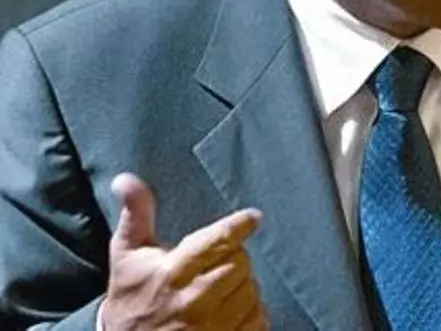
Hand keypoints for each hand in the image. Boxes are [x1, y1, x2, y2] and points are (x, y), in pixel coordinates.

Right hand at [100, 173, 268, 329]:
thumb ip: (136, 214)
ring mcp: (213, 325)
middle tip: (217, 261)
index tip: (252, 218)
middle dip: (234, 257)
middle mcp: (195, 299)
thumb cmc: (130, 297)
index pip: (218, 240)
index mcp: (173, 272)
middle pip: (241, 262)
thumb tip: (126, 179)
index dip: (239, 226)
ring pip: (252, 289)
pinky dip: (252, 311)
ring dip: (243, 285)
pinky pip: (259, 318)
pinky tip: (230, 309)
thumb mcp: (127, 254)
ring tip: (219, 288)